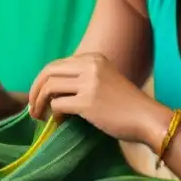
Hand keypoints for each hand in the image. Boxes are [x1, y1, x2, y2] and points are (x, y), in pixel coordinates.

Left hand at [28, 53, 161, 144]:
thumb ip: (83, 78)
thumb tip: (53, 90)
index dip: (43, 80)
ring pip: (49, 87)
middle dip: (35, 89)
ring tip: (39, 116)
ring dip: (39, 103)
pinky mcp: (88, 102)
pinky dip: (53, 115)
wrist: (147, 118)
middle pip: (48, 72)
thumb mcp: (105, 80)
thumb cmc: (127, 105)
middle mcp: (90, 66)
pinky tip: (58, 123)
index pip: (57, 64)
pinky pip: (58, 105)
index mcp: (93, 57)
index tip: (40, 96)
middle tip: (33, 107)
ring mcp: (89, 83)